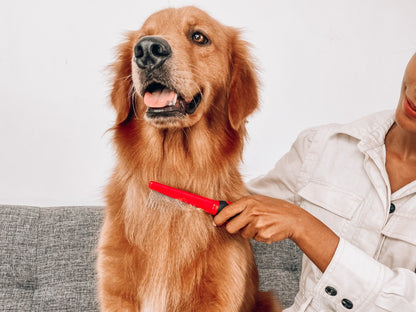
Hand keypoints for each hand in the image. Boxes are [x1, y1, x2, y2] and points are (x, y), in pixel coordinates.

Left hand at [214, 195, 339, 271]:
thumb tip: (222, 212)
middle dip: (233, 228)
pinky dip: (258, 235)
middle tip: (241, 224)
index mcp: (248, 201)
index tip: (214, 221)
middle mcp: (251, 211)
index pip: (226, 210)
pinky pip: (254, 238)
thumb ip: (241, 206)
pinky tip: (266, 228)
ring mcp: (257, 223)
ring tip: (261, 223)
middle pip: (230, 227)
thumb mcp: (257, 201)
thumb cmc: (274, 208)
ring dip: (249, 231)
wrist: (292, 218)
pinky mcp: (263, 234)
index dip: (218, 218)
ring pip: (243, 234)